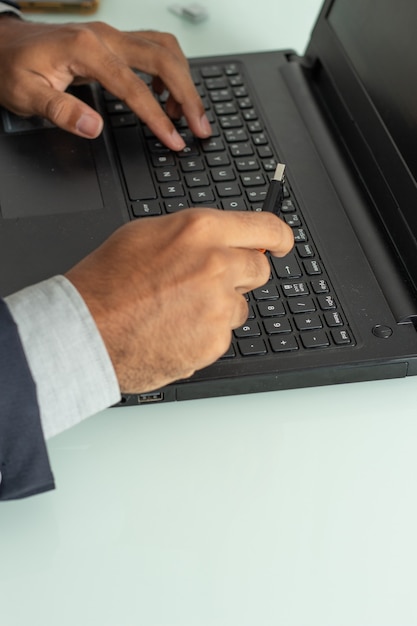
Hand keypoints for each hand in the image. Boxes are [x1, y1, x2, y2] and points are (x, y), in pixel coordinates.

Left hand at [0, 17, 210, 148]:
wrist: (0, 43)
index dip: (158, 118)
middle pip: (163, 59)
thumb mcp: (26, 95)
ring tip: (186, 115)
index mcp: (85, 49)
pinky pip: (153, 48)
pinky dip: (169, 70)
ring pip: (163, 48)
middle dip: (188, 95)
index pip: (134, 88)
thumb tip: (93, 127)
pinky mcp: (112, 40)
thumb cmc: (11, 67)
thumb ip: (61, 110)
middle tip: (202, 127)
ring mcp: (110, 35)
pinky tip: (165, 94)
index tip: (175, 140)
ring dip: (183, 80)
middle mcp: (104, 36)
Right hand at [65, 209, 293, 392]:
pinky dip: (204, 334)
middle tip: (208, 283)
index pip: (266, 228)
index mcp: (201, 231)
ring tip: (177, 310)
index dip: (279, 237)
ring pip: (240, 306)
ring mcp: (218, 307)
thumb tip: (226, 238)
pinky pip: (222, 334)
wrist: (87, 330)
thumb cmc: (108, 282)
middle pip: (259, 269)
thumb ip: (196, 234)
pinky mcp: (214, 342)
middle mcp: (217, 266)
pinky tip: (174, 329)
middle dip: (241, 275)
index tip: (282, 244)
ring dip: (219, 307)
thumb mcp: (148, 233)